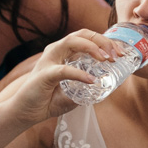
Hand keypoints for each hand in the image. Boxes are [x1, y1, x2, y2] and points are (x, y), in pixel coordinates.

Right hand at [7, 30, 124, 124]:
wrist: (25, 113)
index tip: (121, 53)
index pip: (87, 37)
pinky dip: (80, 74)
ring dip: (92, 48)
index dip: (105, 41)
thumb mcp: (73, 92)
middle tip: (117, 54)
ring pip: (72, 42)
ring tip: (106, 59)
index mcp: (63, 52)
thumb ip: (87, 86)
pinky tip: (91, 80)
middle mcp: (55, 51)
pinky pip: (64, 70)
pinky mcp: (44, 74)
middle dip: (102, 40)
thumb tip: (109, 85)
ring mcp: (49, 60)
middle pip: (82, 34)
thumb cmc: (47, 101)